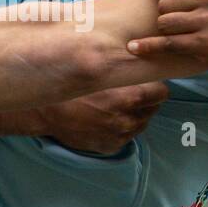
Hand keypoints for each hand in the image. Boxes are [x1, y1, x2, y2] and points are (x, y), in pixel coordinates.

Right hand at [37, 82, 169, 154]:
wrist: (45, 111)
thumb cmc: (71, 85)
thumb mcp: (99, 70)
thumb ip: (124, 69)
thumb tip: (142, 60)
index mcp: (131, 97)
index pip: (162, 92)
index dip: (153, 85)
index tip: (144, 82)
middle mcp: (129, 118)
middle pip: (152, 108)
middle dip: (144, 100)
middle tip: (126, 92)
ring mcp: (120, 135)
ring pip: (141, 123)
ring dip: (134, 114)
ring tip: (115, 105)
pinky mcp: (111, 146)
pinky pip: (127, 135)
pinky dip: (121, 127)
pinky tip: (105, 118)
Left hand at [126, 0, 207, 74]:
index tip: (170, 5)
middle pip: (164, 4)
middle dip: (165, 15)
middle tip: (179, 24)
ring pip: (164, 23)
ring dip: (165, 31)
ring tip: (179, 34)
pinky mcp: (204, 43)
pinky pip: (167, 43)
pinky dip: (148, 46)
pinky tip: (134, 47)